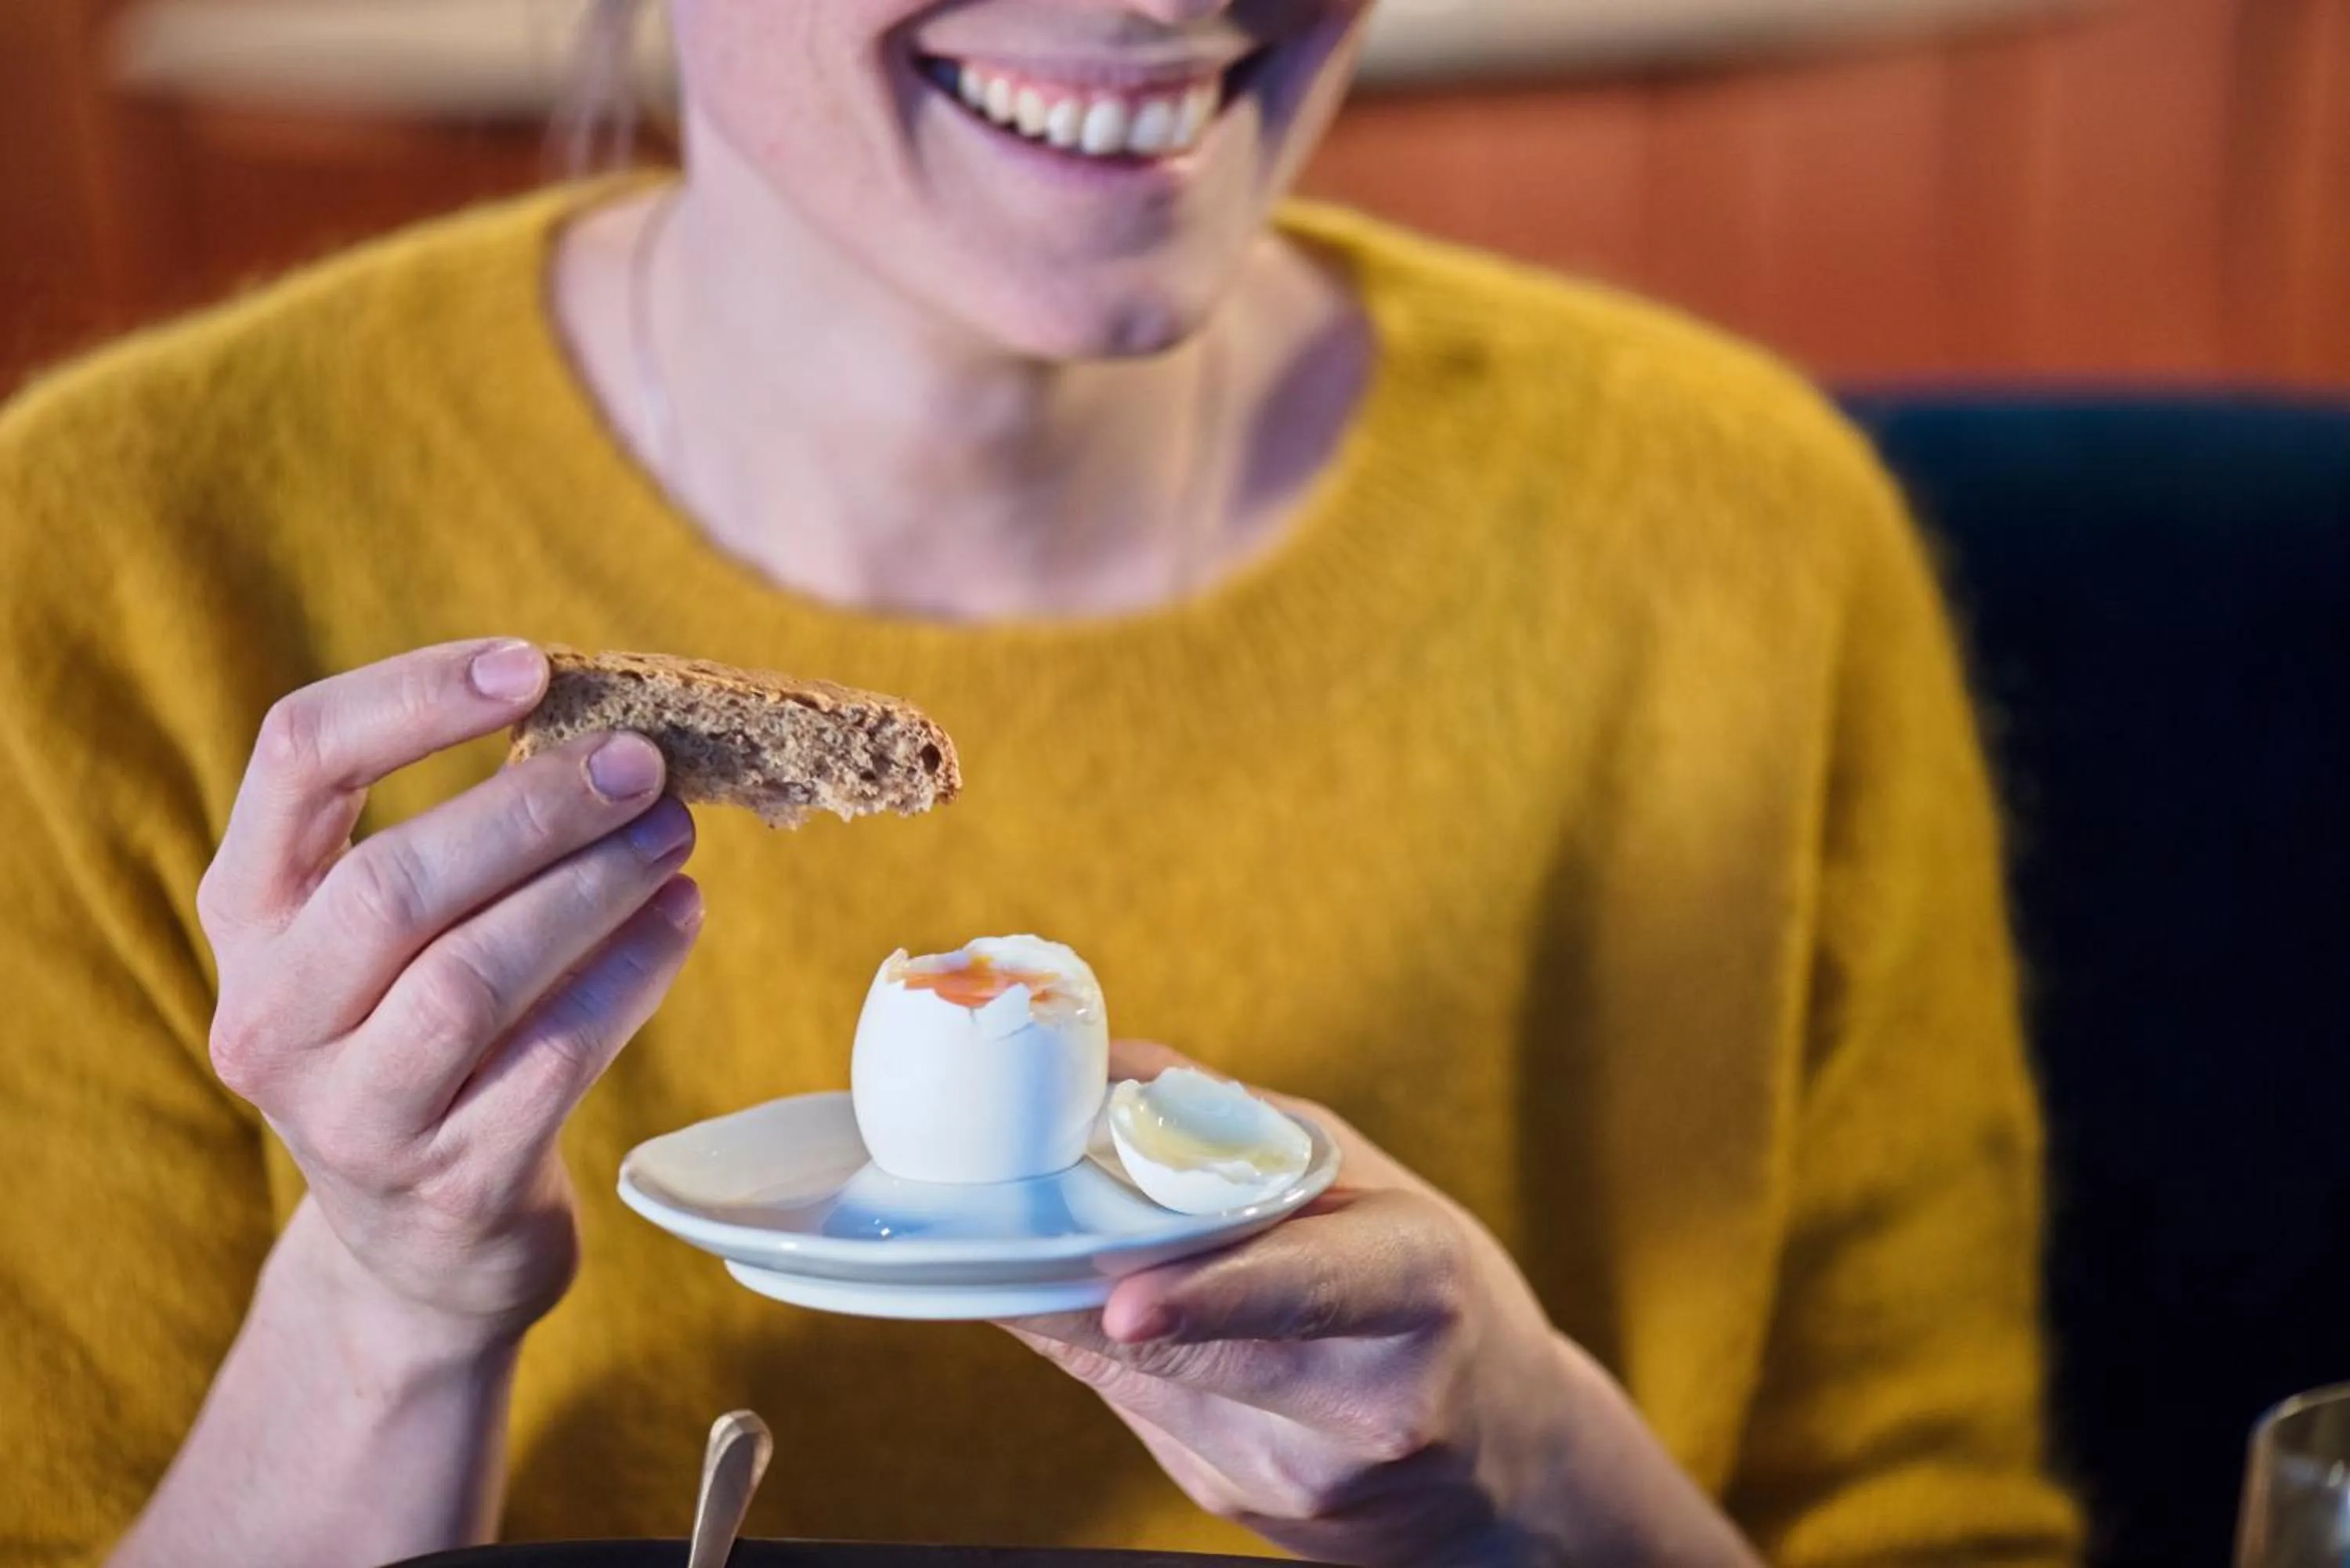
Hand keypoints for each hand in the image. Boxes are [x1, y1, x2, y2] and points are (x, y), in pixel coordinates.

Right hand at [198, 639, 703, 1346]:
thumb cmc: (424, 1041)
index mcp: (249, 915)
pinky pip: (554, 1057)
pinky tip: (682, 919)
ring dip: (593, 890)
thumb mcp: (394, 940)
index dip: (413, 696)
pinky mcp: (452, 1184)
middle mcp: (272, 1018)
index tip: (532, 666)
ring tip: (675, 836)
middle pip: (394, 883)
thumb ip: (461, 837)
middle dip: (534, 811)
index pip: (295, 762)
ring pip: (473, 977)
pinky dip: (631, 977)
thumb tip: (613, 727)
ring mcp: (353, 1116)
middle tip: (645, 767)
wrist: (421, 1249)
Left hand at [1006, 1043, 1759, 1567]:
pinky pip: (1142, 1410)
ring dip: (1083, 1313)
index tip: (1127, 1305)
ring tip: (1055, 1252)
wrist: (1505, 1459)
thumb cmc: (1434, 1291)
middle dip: (1079, 1298)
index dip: (1212, 1297)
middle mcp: (1364, 1405)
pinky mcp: (1241, 1507)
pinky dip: (1116, 1353)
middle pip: (1193, 1357)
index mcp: (1417, 1290)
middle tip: (1001, 1237)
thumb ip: (1246, 1131)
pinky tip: (1130, 1317)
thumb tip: (1110, 1072)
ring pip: (1142, 1384)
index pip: (1309, 1291)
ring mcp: (1298, 1478)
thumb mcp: (1379, 1188)